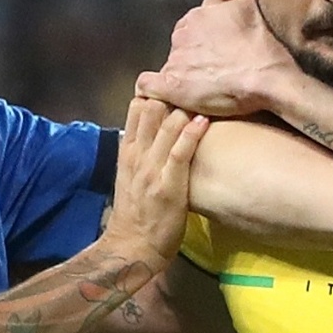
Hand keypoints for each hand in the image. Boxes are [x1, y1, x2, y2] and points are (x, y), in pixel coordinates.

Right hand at [103, 95, 209, 267]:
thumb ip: (140, 155)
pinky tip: (203, 120)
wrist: (131, 247)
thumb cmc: (135, 215)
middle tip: (195, 87)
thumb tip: (153, 136)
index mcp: (127, 151)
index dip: (155, 93)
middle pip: (151, 110)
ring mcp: (152, 169)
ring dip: (185, 109)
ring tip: (205, 98)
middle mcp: (137, 155)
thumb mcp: (130, 177)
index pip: (136, 109)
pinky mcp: (168, 184)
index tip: (174, 85)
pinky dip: (192, 134)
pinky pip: (180, 152)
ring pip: (166, 126)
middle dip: (172, 95)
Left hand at [139, 0, 293, 119]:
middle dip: (192, 59)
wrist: (270, 77)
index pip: (190, 29)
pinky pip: (147, 85)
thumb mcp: (253, 4)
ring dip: (182, 77)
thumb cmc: (267, 46)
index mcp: (199, 16)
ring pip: (170, 67)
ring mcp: (176, 60)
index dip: (202, 44)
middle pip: (179, 48)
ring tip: (204, 91)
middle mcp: (183, 35)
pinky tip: (168, 97)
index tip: (216, 56)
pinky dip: (154, 90)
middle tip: (213, 75)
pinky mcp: (171, 85)